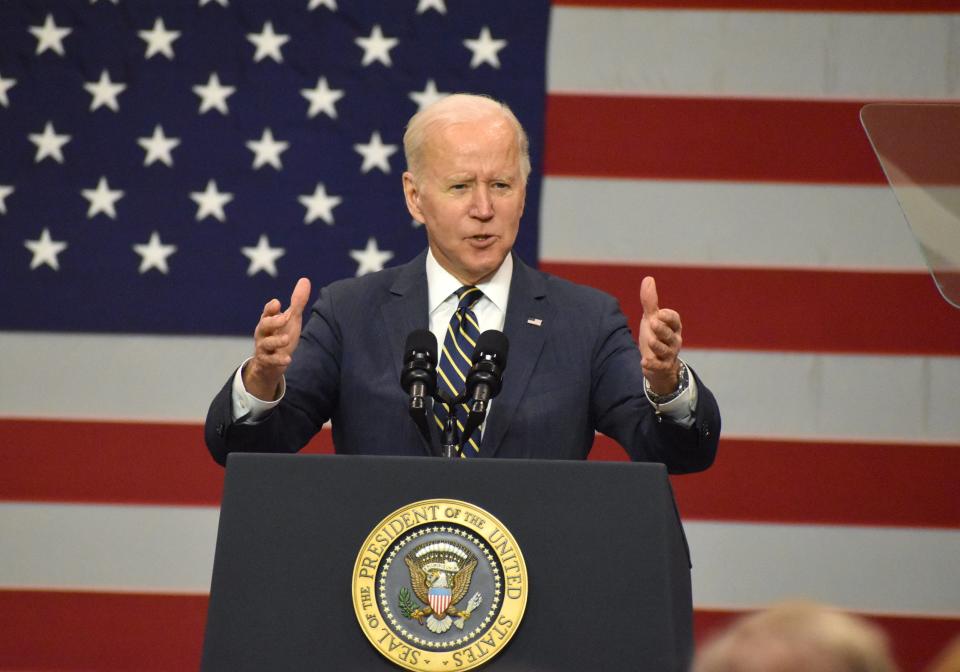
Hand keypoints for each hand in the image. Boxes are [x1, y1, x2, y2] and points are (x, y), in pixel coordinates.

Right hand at [242, 277, 310, 399]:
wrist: (271, 364)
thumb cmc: (281, 336)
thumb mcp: (291, 319)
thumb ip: (297, 302)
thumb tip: (305, 279)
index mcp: (268, 320)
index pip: (267, 312)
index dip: (271, 308)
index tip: (278, 303)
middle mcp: (263, 333)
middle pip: (264, 325)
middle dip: (273, 321)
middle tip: (284, 318)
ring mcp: (263, 348)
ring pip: (266, 343)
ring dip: (276, 341)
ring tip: (287, 339)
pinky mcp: (266, 362)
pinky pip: (270, 361)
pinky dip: (278, 360)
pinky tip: (288, 359)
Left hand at [639, 276, 682, 394]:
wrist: (656, 363)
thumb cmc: (656, 336)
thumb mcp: (651, 318)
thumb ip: (650, 301)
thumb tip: (648, 278)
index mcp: (673, 327)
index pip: (674, 320)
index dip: (668, 317)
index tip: (658, 313)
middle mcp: (674, 340)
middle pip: (670, 334)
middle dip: (662, 329)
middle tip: (653, 322)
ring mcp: (669, 355)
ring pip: (665, 350)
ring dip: (658, 345)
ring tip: (649, 341)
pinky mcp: (662, 367)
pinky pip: (659, 367)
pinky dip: (652, 365)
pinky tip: (643, 362)